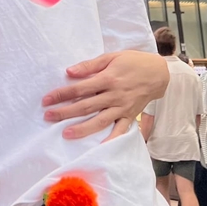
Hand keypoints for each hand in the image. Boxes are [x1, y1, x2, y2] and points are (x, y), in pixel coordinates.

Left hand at [42, 50, 168, 141]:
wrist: (159, 73)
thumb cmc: (133, 62)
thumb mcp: (111, 57)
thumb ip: (90, 65)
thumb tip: (70, 72)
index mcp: (108, 79)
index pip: (80, 88)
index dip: (62, 94)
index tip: (47, 99)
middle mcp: (114, 95)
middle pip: (86, 106)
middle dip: (65, 112)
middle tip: (48, 116)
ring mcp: (122, 108)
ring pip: (100, 120)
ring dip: (83, 128)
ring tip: (66, 133)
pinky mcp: (130, 116)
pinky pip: (120, 130)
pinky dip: (111, 140)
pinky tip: (100, 148)